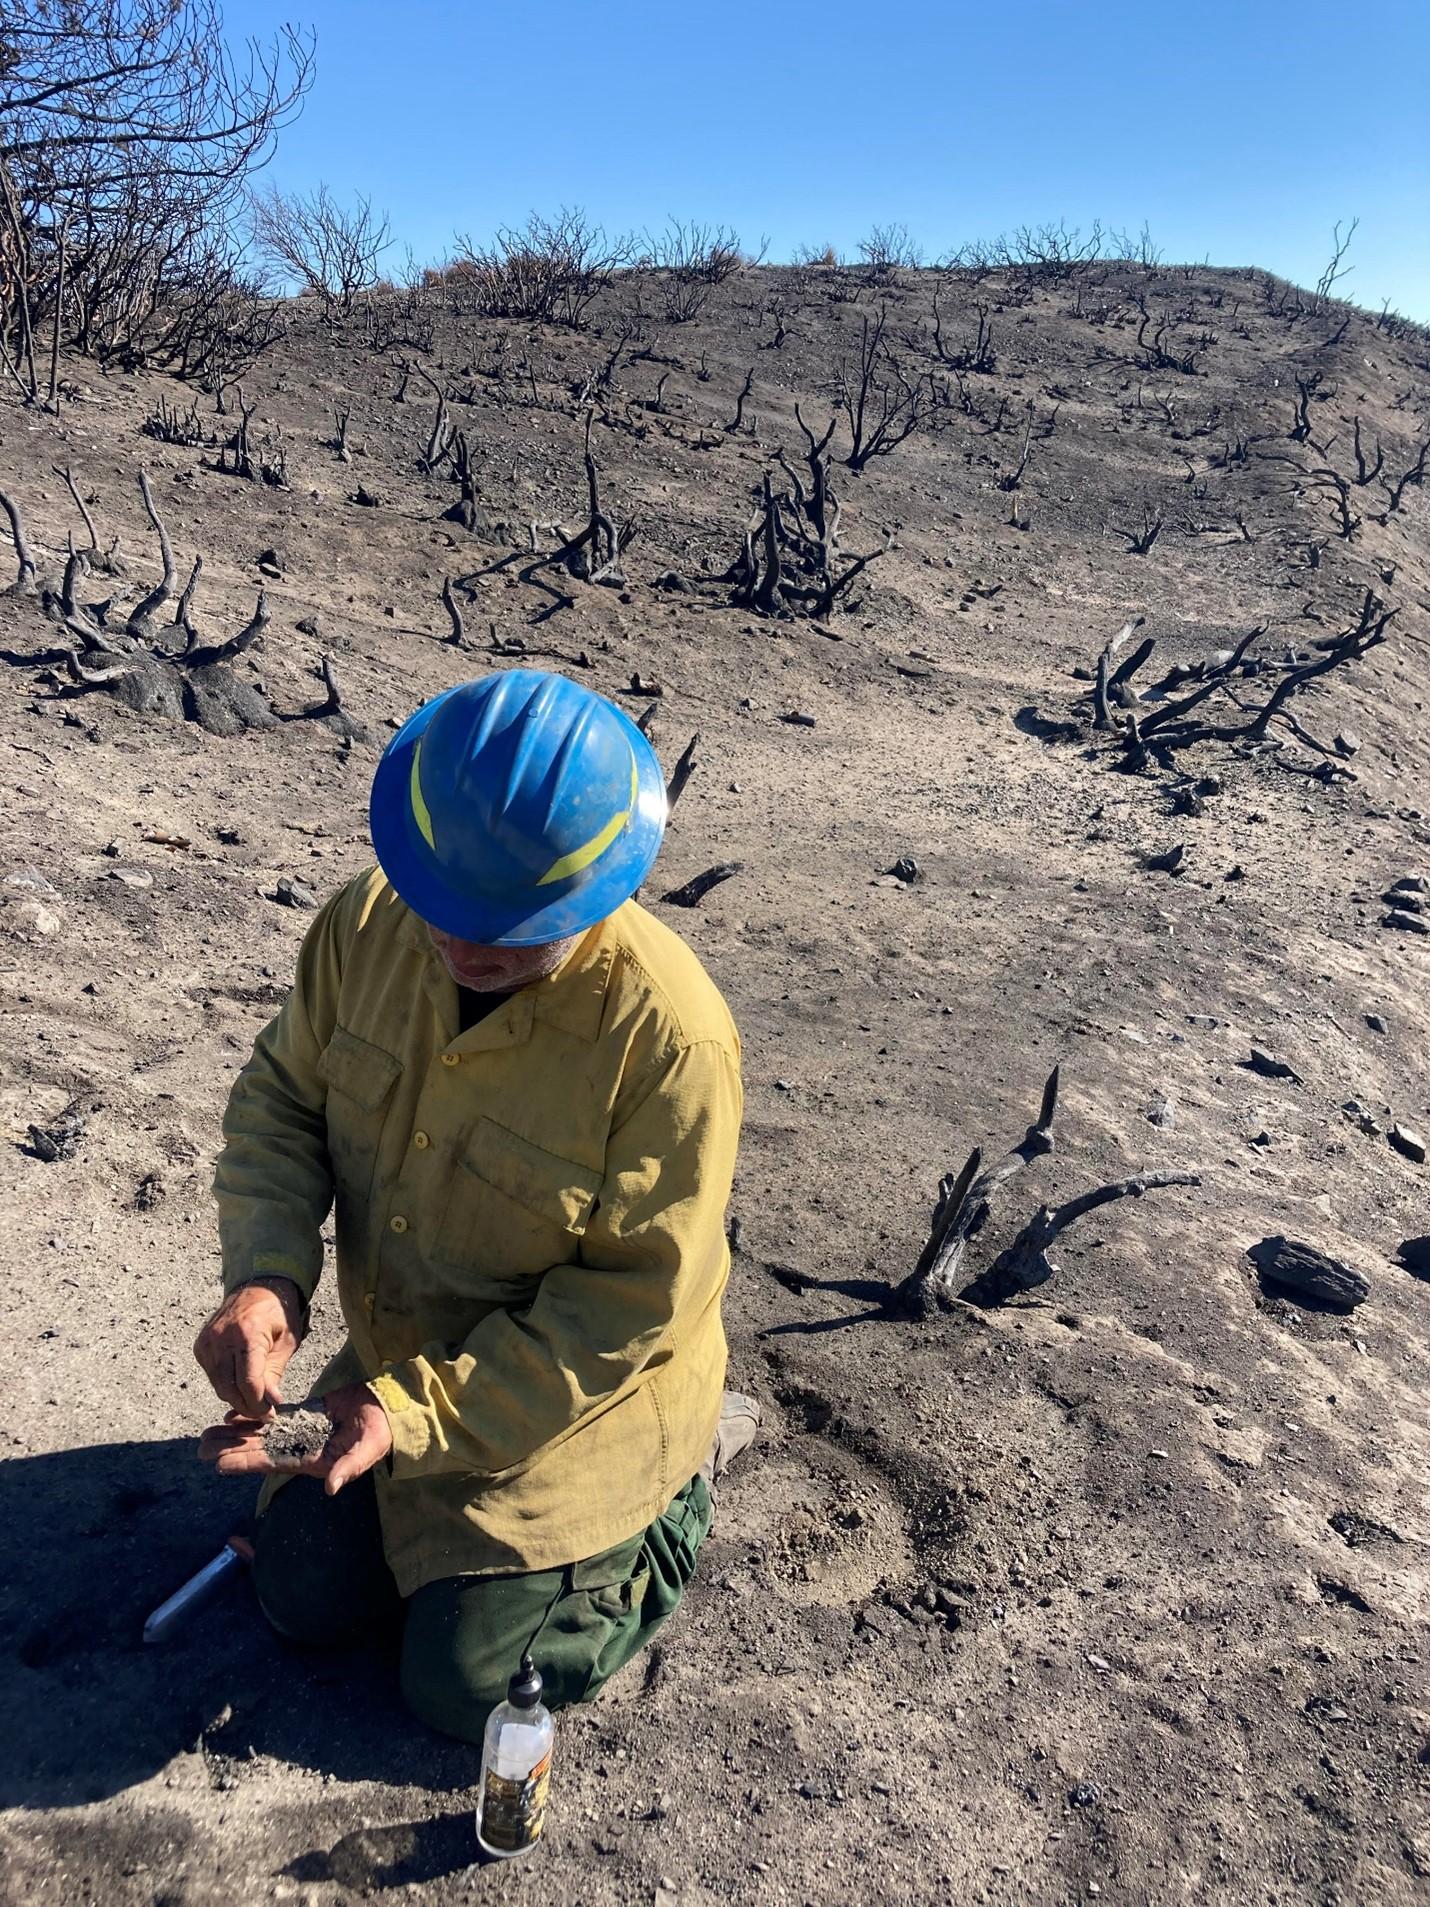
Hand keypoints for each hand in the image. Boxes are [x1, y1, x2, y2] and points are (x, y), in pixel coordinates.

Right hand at [193, 1277, 303, 1416]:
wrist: (259, 1288)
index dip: (260, 1405)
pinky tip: (241, 1386)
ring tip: (256, 1402)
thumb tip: (270, 1403)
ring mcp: (207, 1342)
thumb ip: (274, 1374)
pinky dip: (226, 1385)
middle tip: (264, 1415)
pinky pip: (212, 1376)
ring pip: (219, 1386)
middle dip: (248, 1407)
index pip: (249, 1383)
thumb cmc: (278, 1314)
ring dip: (237, 1399)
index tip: (271, 1416)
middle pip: (230, 1389)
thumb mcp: (286, 1342)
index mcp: (247, 1335)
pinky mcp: (200, 1345)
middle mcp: (222, 1338)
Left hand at [198, 1383, 392, 1496]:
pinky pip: (274, 1418)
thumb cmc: (381, 1433)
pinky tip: (233, 1416)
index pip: (271, 1464)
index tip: (218, 1464)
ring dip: (236, 1434)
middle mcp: (300, 1449)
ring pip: (261, 1434)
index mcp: (311, 1461)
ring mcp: (300, 1432)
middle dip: (231, 1449)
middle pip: (259, 1450)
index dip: (245, 1464)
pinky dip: (254, 1418)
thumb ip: (350, 1468)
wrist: (389, 1409)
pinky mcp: (304, 1415)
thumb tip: (331, 1488)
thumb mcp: (369, 1450)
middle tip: (200, 1448)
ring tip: (208, 1433)